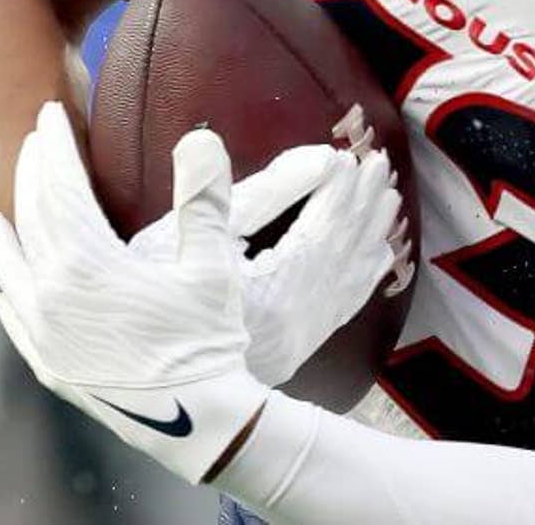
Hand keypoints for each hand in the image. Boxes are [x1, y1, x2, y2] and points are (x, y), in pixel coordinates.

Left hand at [0, 104, 401, 482]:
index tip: (50, 112)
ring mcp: (43, 334)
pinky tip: (6, 282)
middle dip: (32, 173)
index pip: (59, 187)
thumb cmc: (208, 340)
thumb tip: (199, 137)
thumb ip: (204, 199)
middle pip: (30, 218)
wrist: (195, 423)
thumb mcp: (213, 265)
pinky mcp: (48, 364)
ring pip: (12, 267)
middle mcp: (50, 296)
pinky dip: (8, 285)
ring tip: (9, 207)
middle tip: (37, 139)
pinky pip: (13, 315)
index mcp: (86, 264)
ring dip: (10, 229)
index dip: (54, 145)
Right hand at [130, 142, 414, 386]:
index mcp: (271, 292)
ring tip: (389, 197)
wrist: (145, 394)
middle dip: (361, 203)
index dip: (333, 190)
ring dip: (370, 232)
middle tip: (378, 163)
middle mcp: (296, 319)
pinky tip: (379, 257)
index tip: (343, 155)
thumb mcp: (169, 251)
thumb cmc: (147, 316)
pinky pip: (344, 307)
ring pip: (349, 276)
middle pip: (342, 249)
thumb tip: (209, 140)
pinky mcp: (293, 353)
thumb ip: (203, 197)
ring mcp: (299, 339)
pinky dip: (365, 275)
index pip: (317, 230)